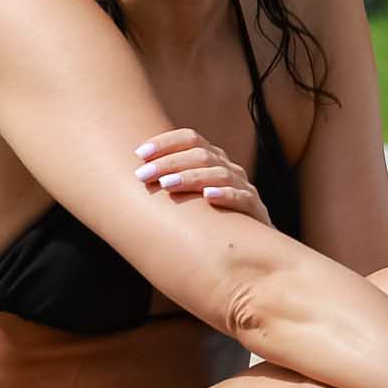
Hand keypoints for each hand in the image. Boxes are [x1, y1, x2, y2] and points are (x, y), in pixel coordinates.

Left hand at [132, 127, 270, 227]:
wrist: (251, 248)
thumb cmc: (209, 222)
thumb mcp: (189, 199)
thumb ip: (169, 184)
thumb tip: (131, 176)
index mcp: (213, 160)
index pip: (191, 138)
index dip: (165, 142)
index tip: (139, 154)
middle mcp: (229, 169)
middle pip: (201, 155)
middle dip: (169, 162)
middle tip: (143, 175)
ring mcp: (244, 188)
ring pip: (220, 173)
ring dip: (191, 177)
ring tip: (167, 185)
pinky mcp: (256, 210)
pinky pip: (242, 197)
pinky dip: (226, 195)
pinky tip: (208, 197)